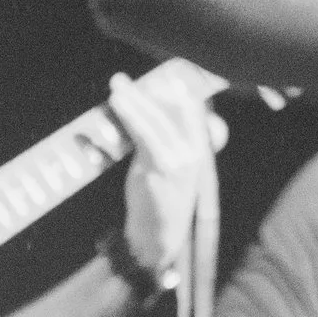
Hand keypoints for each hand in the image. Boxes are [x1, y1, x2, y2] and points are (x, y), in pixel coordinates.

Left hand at [105, 59, 229, 286]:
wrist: (158, 236)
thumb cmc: (159, 200)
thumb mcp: (170, 168)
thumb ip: (164, 141)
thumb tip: (147, 109)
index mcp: (201, 149)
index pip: (191, 108)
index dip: (173, 89)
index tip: (154, 79)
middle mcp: (195, 151)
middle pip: (172, 108)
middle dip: (148, 90)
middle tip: (123, 80)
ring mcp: (180, 158)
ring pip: (156, 118)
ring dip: (134, 99)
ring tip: (117, 86)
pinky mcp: (161, 165)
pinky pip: (143, 132)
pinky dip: (128, 114)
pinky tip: (117, 104)